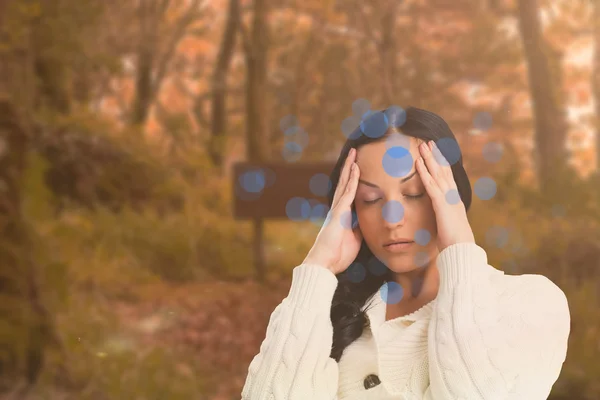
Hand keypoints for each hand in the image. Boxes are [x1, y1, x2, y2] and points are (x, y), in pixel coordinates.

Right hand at [302, 147, 362, 274]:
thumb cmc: (338, 255)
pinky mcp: (338, 213)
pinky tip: (355, 169)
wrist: (325, 263)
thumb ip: (359, 228)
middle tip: (354, 153)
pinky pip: (347, 193)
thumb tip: (367, 223)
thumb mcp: (354, 240)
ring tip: (353, 154)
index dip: (353, 180)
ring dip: (349, 168)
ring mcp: (337, 209)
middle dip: (349, 168)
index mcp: (342, 216)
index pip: (349, 193)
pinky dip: (351, 180)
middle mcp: (338, 209)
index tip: (358, 168)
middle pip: (344, 184)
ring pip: (344, 184)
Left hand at [416, 140, 474, 250]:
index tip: (436, 151)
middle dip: (436, 155)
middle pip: (443, 170)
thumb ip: (444, 216)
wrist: (461, 249)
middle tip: (428, 141)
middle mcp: (452, 195)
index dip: (442, 162)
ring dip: (429, 158)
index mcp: (454, 199)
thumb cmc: (455, 241)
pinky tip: (418, 163)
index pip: (447, 176)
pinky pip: (430, 185)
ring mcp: (448, 198)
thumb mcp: (449, 224)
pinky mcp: (441, 204)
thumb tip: (441, 216)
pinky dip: (424, 173)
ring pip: (437, 173)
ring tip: (422, 145)